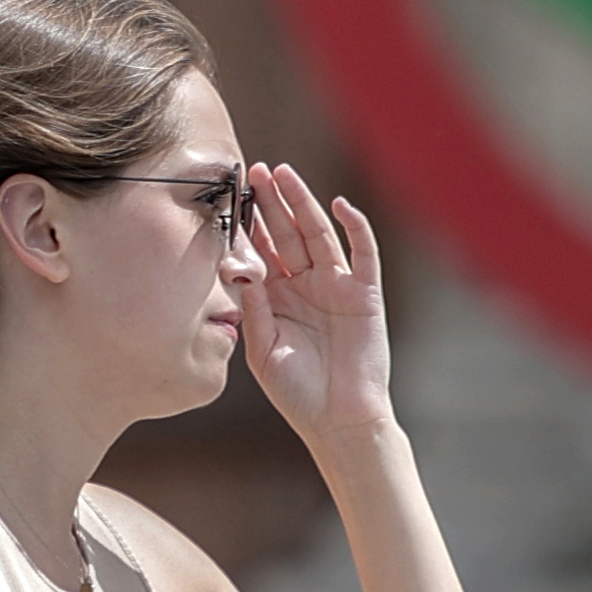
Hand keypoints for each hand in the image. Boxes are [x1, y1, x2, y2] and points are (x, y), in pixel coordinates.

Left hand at [239, 164, 397, 438]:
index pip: (260, 250)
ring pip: (318, 234)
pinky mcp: (364, 293)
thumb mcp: (263, 349)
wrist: (338, 420)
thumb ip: (253, 309)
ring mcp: (336, 286)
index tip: (227, 196)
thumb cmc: (297, 391)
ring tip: (284, 174)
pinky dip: (355, 227)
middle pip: (286, 233)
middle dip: (270, 202)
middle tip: (253, 171)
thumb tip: (238, 269)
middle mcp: (305, 284)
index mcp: (277, 297)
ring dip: (303, 203)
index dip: (247, 224)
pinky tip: (340, 204)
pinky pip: (362, 253)